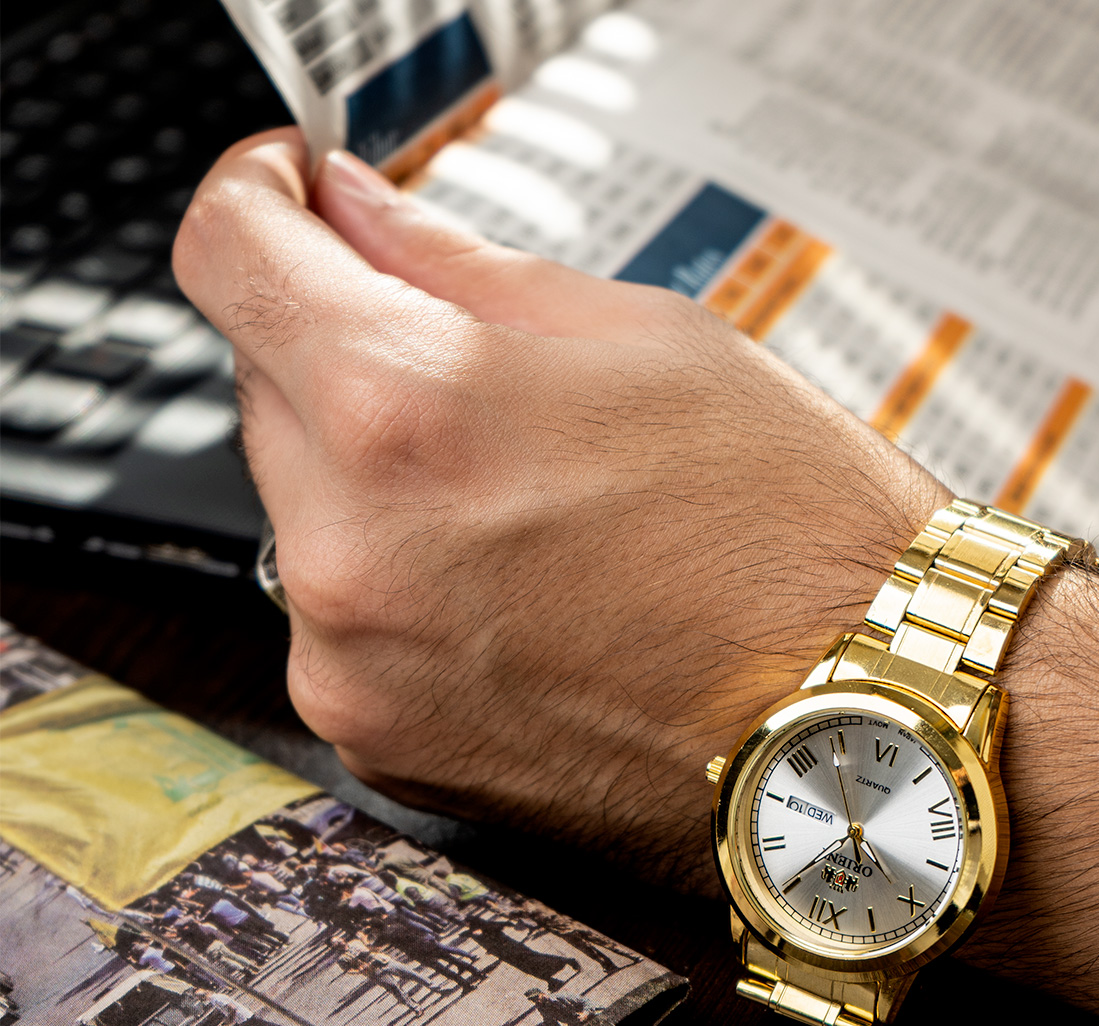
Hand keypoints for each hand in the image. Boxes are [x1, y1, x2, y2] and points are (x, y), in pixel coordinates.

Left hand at [172, 130, 947, 893]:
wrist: (859, 718)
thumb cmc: (791, 534)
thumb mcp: (640, 337)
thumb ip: (456, 264)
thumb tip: (351, 215)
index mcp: (407, 411)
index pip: (231, 255)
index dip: (255, 202)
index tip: (290, 201)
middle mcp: (350, 553)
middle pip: (266, 390)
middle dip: (348, 358)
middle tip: (475, 380)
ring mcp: (354, 666)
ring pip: (300, 511)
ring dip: (375, 480)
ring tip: (527, 504)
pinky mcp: (380, 741)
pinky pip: (339, 616)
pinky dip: (397, 582)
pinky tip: (515, 585)